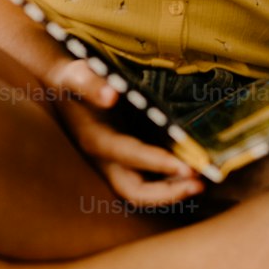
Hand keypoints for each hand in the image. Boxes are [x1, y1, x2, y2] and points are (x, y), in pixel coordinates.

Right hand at [43, 56, 205, 208]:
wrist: (66, 87)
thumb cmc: (74, 78)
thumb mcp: (76, 75)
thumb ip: (89, 84)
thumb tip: (110, 96)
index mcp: (96, 140)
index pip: (128, 156)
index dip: (156, 162)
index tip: (184, 167)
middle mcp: (106, 160)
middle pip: (135, 191)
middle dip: (167, 193)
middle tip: (199, 184)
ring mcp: (118, 163)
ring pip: (145, 190)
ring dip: (173, 191)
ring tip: (203, 182)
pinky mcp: (129, 159)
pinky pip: (151, 179)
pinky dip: (171, 180)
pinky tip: (195, 171)